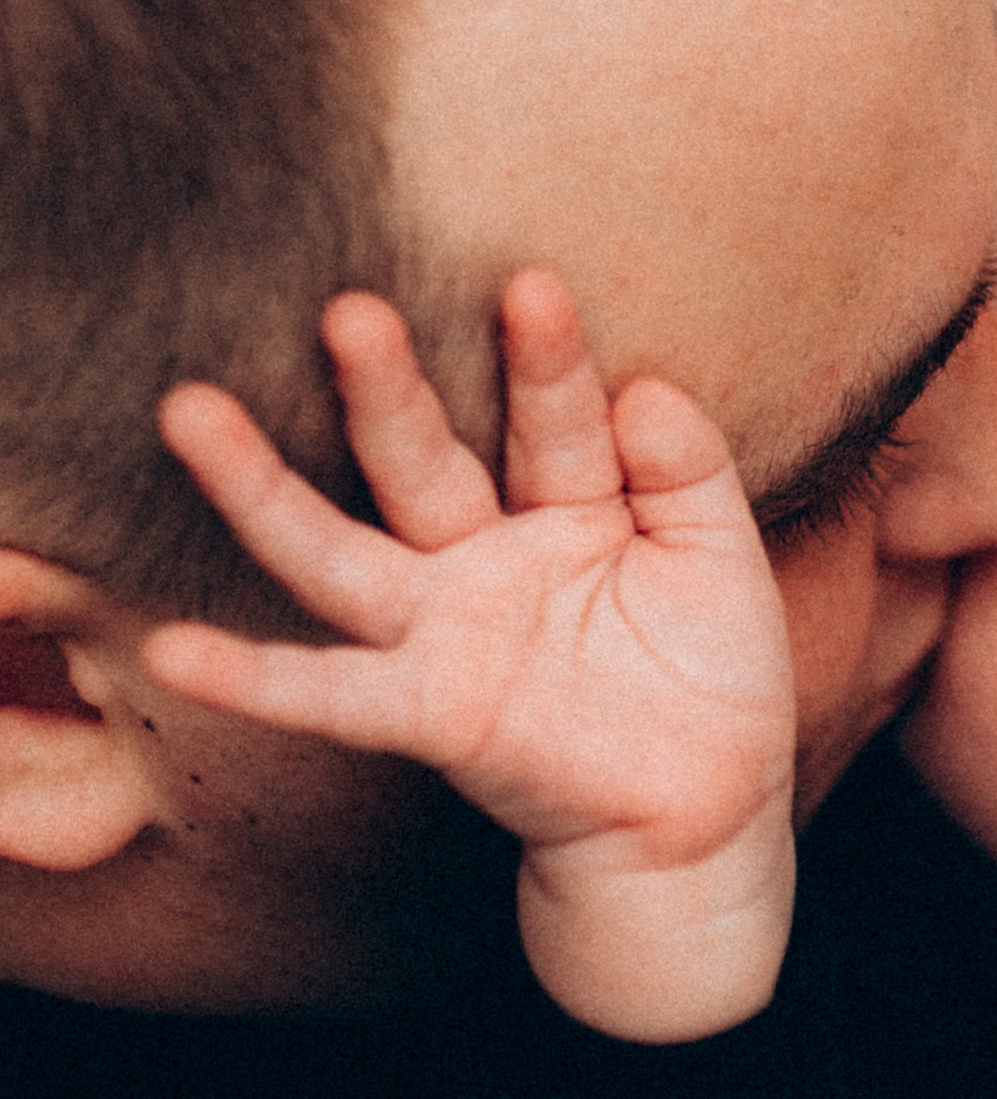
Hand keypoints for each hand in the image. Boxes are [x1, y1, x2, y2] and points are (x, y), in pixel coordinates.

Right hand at [143, 274, 795, 1039]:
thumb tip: (648, 388)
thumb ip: (689, 472)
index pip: (553, 421)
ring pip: (340, 552)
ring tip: (192, 411)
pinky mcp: (432, 712)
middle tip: (350, 310)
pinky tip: (174, 652)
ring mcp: (445, 633)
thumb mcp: (718, 557)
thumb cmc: (709, 674)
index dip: (545, 361)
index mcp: (565, 504)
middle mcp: (484, 556)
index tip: (531, 284)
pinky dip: (254, 680)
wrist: (708, 813)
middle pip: (422, 461)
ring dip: (262, 489)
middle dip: (387, 389)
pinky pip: (333, 696)